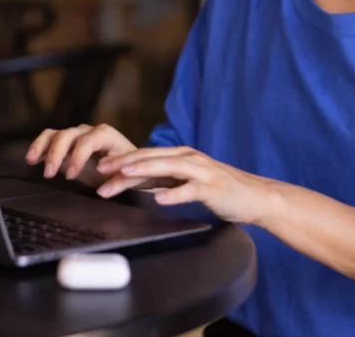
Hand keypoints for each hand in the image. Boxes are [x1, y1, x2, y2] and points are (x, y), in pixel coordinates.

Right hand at [25, 124, 137, 187]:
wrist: (128, 164)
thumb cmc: (128, 169)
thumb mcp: (128, 177)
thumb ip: (118, 182)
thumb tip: (102, 191)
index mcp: (106, 136)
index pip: (88, 140)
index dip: (78, 156)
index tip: (70, 175)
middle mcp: (89, 132)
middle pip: (68, 134)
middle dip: (56, 153)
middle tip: (49, 173)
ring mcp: (76, 135)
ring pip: (55, 134)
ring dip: (42, 146)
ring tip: (32, 160)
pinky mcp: (67, 143)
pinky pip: (49, 138)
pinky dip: (39, 147)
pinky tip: (31, 159)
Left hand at [96, 146, 277, 225]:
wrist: (255, 196)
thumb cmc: (218, 190)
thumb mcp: (186, 180)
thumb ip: (163, 178)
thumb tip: (133, 181)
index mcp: (179, 156)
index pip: (145, 156)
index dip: (121, 160)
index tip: (99, 167)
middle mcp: (188, 158)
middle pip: (151, 159)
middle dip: (123, 164)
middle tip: (101, 170)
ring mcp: (201, 172)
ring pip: (167, 168)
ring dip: (144, 170)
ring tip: (124, 174)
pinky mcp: (213, 188)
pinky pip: (191, 190)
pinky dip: (175, 194)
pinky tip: (160, 199)